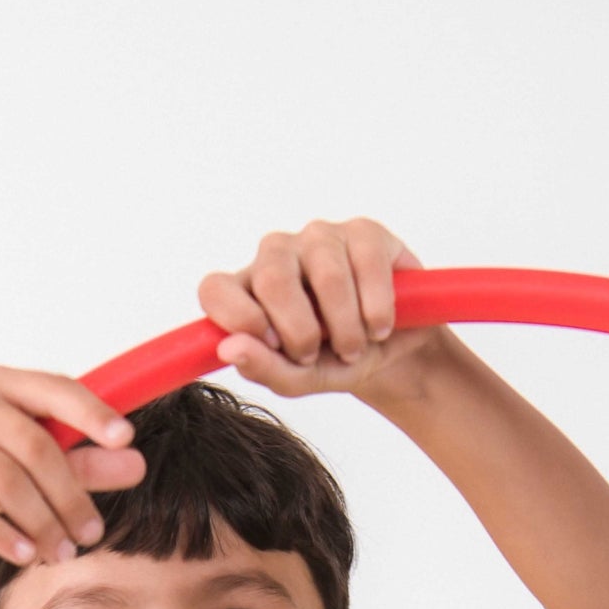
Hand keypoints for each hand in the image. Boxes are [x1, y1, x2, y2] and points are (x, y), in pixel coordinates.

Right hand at [0, 369, 145, 566]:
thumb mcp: (29, 477)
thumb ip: (80, 466)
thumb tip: (136, 464)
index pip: (53, 388)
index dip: (90, 412)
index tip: (126, 439)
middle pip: (32, 442)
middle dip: (68, 494)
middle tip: (91, 535)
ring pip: (0, 476)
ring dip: (38, 521)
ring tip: (61, 554)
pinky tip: (24, 555)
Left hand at [199, 219, 447, 402]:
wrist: (393, 350)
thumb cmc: (336, 358)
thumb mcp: (301, 378)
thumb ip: (264, 368)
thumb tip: (229, 348)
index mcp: (249, 292)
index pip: (215, 288)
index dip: (236, 316)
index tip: (271, 345)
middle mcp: (277, 256)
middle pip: (272, 279)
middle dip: (301, 331)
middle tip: (317, 355)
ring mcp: (319, 238)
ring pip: (326, 275)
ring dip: (346, 327)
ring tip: (355, 346)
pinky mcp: (363, 231)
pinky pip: (367, 264)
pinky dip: (375, 309)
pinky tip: (378, 325)